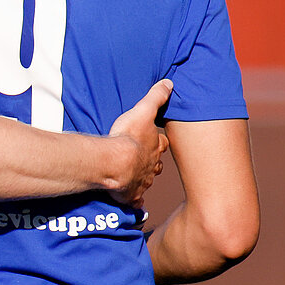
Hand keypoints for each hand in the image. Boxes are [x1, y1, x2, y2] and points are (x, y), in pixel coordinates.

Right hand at [106, 79, 172, 204]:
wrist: (115, 163)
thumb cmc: (128, 136)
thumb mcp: (142, 111)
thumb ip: (156, 97)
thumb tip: (170, 83)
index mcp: (156, 146)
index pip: (161, 143)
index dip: (158, 142)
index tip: (155, 141)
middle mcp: (152, 166)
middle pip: (156, 164)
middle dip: (152, 162)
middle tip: (144, 160)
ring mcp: (142, 181)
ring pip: (146, 181)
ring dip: (142, 179)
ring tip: (135, 178)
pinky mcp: (130, 195)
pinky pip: (134, 200)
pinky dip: (134, 201)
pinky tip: (131, 201)